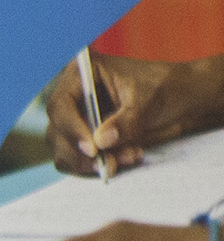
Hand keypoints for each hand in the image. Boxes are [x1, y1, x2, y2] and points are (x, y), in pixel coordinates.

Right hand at [45, 52, 223, 175]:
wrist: (182, 100)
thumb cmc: (167, 88)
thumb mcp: (149, 100)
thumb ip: (126, 121)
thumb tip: (102, 141)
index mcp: (83, 73)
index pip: (61, 105)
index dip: (72, 129)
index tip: (92, 148)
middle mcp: (73, 96)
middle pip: (57, 132)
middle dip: (82, 152)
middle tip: (108, 163)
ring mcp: (76, 119)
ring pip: (63, 150)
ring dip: (89, 163)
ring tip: (125, 159)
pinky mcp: (82, 138)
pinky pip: (74, 160)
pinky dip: (92, 167)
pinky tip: (121, 160)